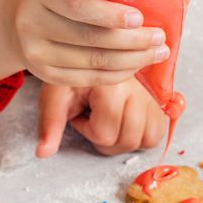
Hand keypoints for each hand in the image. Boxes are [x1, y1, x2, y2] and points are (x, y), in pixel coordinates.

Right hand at [6, 0, 169, 86]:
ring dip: (132, 60)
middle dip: (132, 41)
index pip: (78, 5)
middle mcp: (33, 24)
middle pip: (90, 38)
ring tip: (157, 52)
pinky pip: (90, 78)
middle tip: (160, 37)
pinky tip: (136, 65)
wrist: (13, 20)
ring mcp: (37, 53)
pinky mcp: (46, 76)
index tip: (140, 18)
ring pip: (94, 62)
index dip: (110, 14)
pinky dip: (118, 74)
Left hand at [36, 77, 167, 156]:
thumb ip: (50, 123)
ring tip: (110, 117)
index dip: (86, 128)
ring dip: (125, 136)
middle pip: (128, 140)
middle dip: (106, 137)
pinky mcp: (159, 98)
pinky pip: (158, 132)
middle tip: (94, 116)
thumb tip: (43, 153)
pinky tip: (126, 119)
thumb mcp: (56, 93)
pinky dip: (143, 134)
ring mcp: (151, 92)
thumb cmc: (73, 73)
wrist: (90, 49)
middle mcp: (136, 86)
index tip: (80, 110)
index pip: (104, 133)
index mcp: (109, 82)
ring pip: (147, 139)